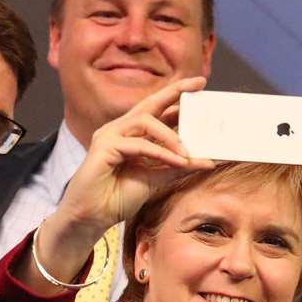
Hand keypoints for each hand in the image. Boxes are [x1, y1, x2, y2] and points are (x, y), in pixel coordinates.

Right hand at [29, 78, 213, 287]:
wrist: (93, 217)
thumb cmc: (118, 197)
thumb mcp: (156, 179)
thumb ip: (178, 167)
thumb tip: (208, 161)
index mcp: (131, 134)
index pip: (157, 110)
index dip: (177, 96)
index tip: (200, 84)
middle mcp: (120, 129)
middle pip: (150, 104)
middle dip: (175, 92)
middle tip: (199, 86)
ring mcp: (110, 135)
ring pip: (145, 121)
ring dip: (170, 136)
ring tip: (188, 153)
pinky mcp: (104, 147)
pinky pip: (138, 144)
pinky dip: (160, 153)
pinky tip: (177, 161)